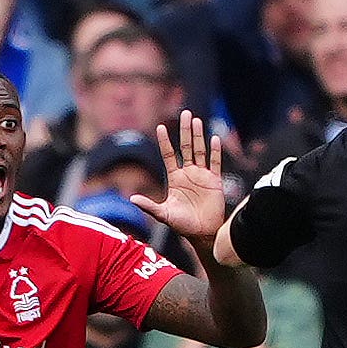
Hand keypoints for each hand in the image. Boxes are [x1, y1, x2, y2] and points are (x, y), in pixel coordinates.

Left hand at [133, 113, 227, 249]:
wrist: (203, 233)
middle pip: (187, 147)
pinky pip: (215, 163)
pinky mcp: (215, 181)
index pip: (169, 155)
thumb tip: (132, 199)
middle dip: (185, 131)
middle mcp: (188, 174)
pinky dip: (215, 151)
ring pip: (200, 150)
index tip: (160, 127)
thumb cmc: (183, 225)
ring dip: (199, 135)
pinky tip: (215, 138)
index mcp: (175, 178)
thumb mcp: (163, 214)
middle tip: (185, 113)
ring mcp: (202, 176)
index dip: (165, 142)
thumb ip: (149, 206)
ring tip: (197, 120)